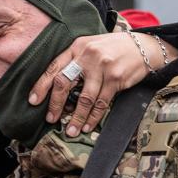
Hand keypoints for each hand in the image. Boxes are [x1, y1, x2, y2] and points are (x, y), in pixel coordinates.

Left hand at [30, 32, 177, 135]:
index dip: (41, 86)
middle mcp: (87, 55)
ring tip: (71, 130)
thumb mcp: (91, 46)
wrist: (144, 46)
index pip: (54, 67)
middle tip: (51, 119)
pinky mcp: (115, 79)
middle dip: (55, 104)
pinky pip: (101, 103)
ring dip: (76, 118)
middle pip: (64, 83)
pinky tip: (88, 126)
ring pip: (84, 98)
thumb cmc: (113, 49)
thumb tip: (57, 87)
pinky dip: (93, 117)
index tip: (33, 101)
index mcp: (77, 47)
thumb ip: (75, 60)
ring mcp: (102, 67)